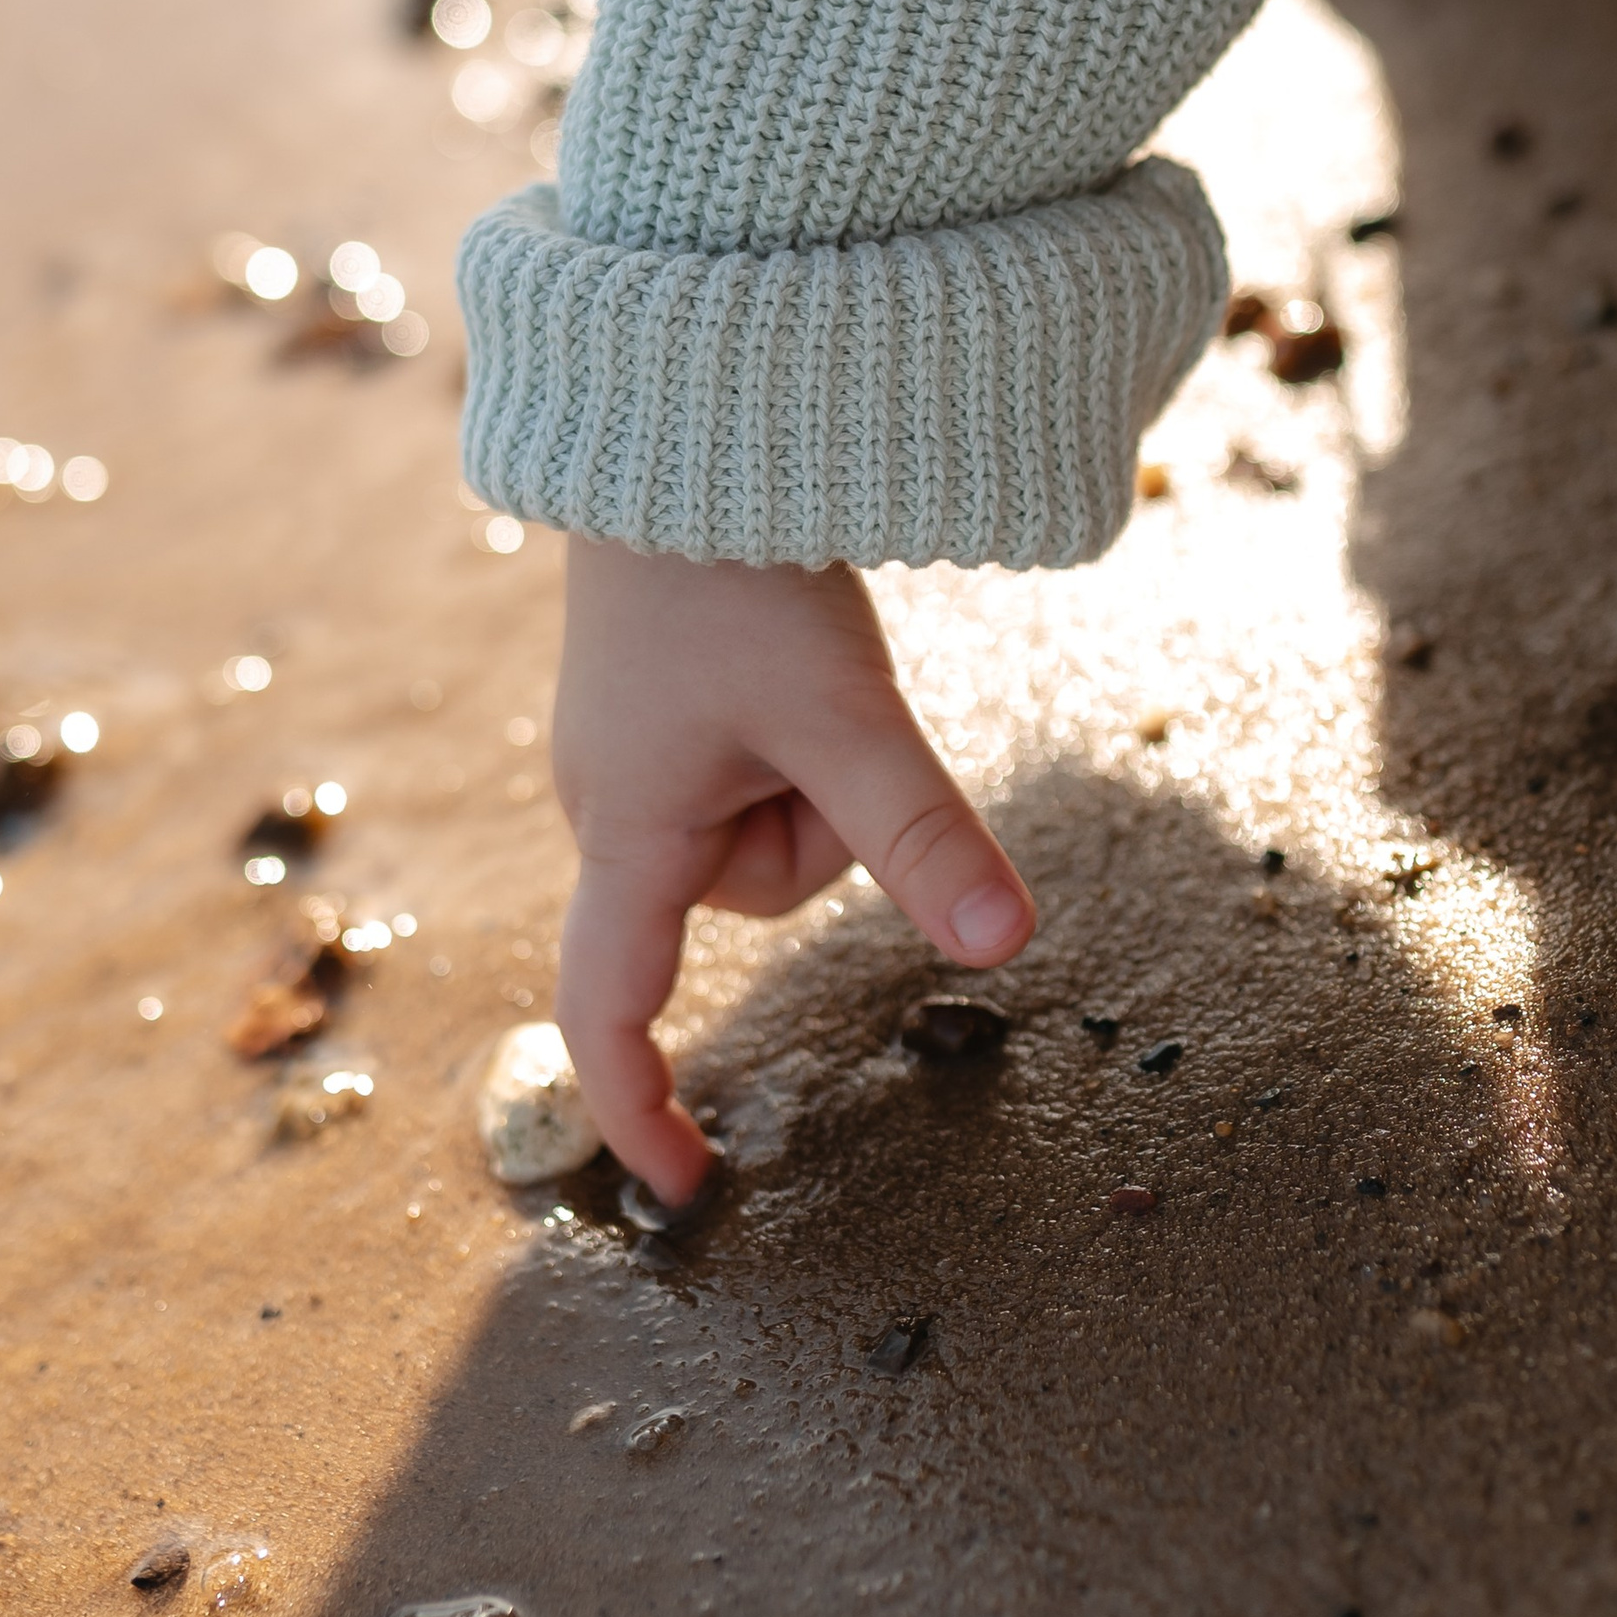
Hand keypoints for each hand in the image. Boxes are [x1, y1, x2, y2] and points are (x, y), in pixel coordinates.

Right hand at [549, 538, 1035, 1199]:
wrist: (674, 427)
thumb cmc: (736, 573)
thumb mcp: (846, 713)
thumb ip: (923, 834)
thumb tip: (1006, 947)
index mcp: (628, 831)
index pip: (611, 1012)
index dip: (642, 1109)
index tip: (688, 1188)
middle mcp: (609, 803)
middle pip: (756, 889)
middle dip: (822, 823)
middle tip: (823, 711)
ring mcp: (630, 750)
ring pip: (767, 822)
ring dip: (812, 765)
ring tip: (796, 662)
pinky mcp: (660, 701)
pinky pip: (755, 763)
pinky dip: (795, 728)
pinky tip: (782, 648)